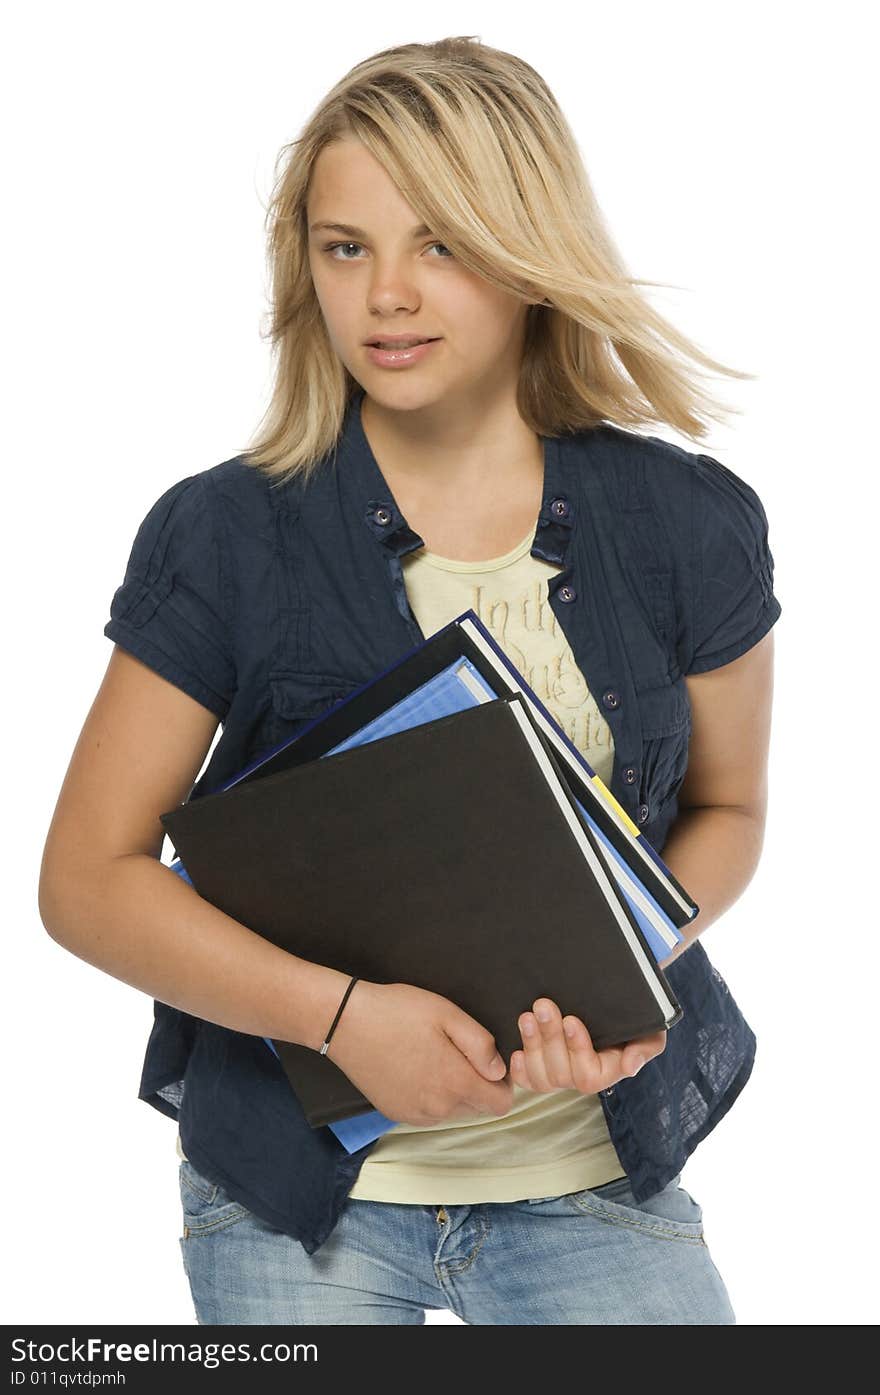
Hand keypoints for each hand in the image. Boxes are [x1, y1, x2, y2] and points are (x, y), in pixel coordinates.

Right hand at [326, 980, 514, 1126]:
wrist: (345, 1023)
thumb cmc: (397, 1012)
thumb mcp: (447, 1014)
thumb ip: (481, 1045)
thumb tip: (499, 1071)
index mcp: (455, 1083)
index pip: (501, 1103)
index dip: (501, 1082)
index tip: (486, 1060)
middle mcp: (438, 1108)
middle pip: (478, 1108)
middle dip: (477, 1085)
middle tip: (456, 1052)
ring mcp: (415, 1115)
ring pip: (453, 1112)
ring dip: (453, 1092)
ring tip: (432, 1057)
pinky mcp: (396, 1114)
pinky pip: (428, 1113)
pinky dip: (430, 1096)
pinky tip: (415, 1067)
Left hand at [510, 997, 666, 1093]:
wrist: (613, 1000)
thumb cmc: (634, 1017)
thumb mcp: (649, 1029)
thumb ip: (645, 1047)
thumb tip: (630, 1066)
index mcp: (607, 1070)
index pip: (589, 1075)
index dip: (577, 1049)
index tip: (571, 1020)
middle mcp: (581, 1075)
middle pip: (561, 1073)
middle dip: (550, 1038)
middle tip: (542, 1006)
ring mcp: (559, 1071)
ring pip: (541, 1076)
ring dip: (532, 1046)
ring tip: (526, 1017)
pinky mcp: (539, 1064)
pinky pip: (527, 1079)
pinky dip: (519, 1068)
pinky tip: (515, 1050)